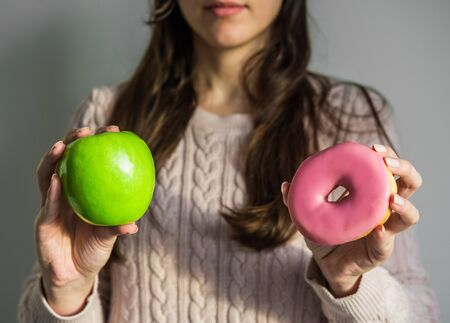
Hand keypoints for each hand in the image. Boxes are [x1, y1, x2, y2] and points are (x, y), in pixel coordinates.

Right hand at [35, 125, 138, 314]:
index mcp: (82, 192)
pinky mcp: (43, 221)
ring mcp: (52, 205)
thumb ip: (117, 227)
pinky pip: (48, 205)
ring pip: (48, 176)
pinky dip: (52, 192)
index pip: (88, 162)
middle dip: (73, 141)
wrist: (75, 275)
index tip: (113, 131)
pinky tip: (57, 180)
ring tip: (62, 145)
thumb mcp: (109, 237)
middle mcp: (65, 193)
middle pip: (65, 161)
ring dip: (53, 159)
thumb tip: (134, 224)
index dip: (97, 145)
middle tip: (87, 131)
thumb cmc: (93, 249)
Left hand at [281, 143, 421, 296]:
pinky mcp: (380, 250)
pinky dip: (383, 237)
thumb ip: (298, 199)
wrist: (328, 263)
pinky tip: (377, 230)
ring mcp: (387, 230)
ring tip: (392, 200)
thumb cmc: (325, 231)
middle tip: (387, 163)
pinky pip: (386, 243)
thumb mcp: (311, 212)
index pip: (388, 169)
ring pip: (411, 215)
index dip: (386, 155)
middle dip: (404, 169)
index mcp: (370, 192)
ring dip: (404, 205)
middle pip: (410, 184)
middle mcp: (384, 208)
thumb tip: (286, 185)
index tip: (374, 148)